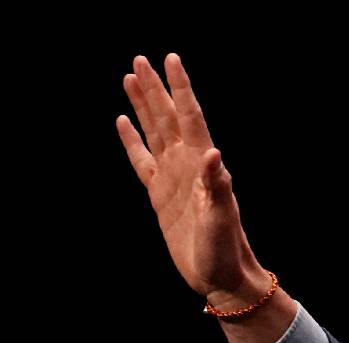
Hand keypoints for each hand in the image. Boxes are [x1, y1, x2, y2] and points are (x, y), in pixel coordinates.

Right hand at [117, 54, 268, 308]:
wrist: (220, 277)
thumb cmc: (225, 250)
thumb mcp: (221, 218)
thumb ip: (217, 186)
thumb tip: (212, 154)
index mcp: (203, 166)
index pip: (190, 118)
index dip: (181, 89)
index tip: (171, 60)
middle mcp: (188, 166)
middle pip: (168, 118)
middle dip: (155, 89)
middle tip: (140, 59)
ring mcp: (172, 178)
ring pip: (154, 132)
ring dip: (143, 106)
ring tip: (130, 78)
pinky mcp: (159, 195)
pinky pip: (141, 160)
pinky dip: (132, 140)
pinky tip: (123, 121)